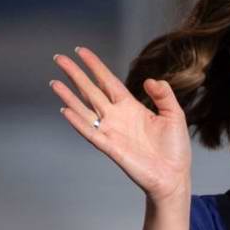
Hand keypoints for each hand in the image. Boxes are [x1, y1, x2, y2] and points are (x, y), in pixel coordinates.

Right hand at [50, 45, 191, 201]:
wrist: (173, 177)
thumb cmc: (175, 149)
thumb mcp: (174, 115)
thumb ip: (164, 95)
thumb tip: (149, 81)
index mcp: (131, 107)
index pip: (108, 81)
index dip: (95, 66)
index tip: (81, 51)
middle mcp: (117, 117)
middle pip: (91, 91)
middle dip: (75, 75)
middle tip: (59, 58)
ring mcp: (112, 132)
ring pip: (85, 110)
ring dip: (69, 97)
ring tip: (54, 83)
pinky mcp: (111, 148)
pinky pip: (90, 133)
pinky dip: (77, 122)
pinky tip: (65, 110)